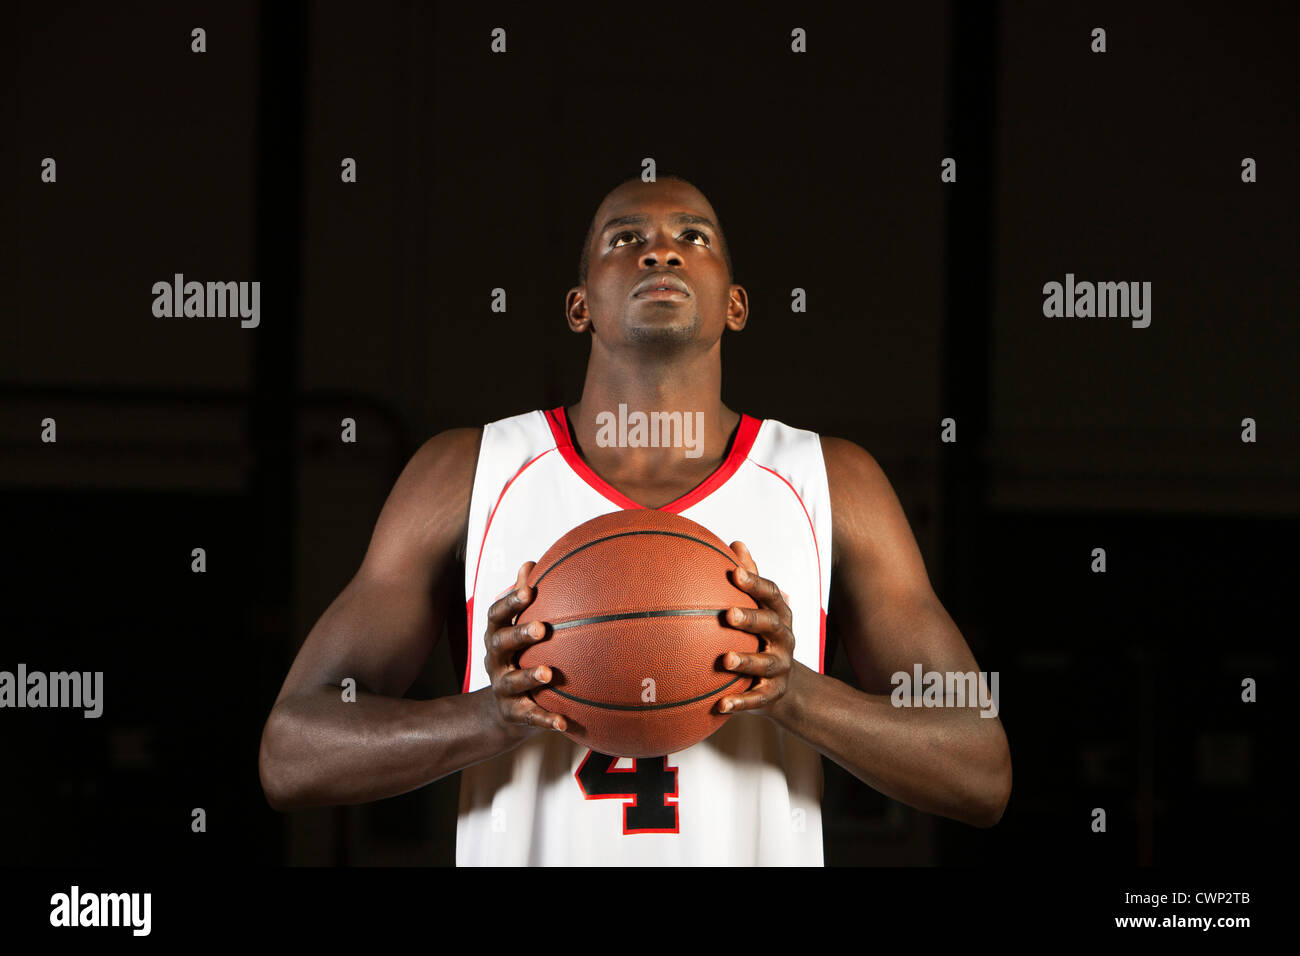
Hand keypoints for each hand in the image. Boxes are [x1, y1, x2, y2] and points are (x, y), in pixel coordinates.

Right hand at [483, 560, 566, 738]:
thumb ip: (522, 600)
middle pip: (500, 644)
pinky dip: (546, 719)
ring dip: (529, 676)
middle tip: (541, 628)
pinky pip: (530, 717)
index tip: (527, 589)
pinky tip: (564, 722)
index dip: (510, 602)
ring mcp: (503, 688)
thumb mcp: (515, 630)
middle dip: (519, 635)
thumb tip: (530, 563)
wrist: (501, 711)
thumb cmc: (517, 657)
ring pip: (512, 682)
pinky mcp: (514, 714)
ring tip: (548, 674)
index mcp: (497, 637)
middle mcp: (494, 661)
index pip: (496, 615)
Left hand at [718, 540, 796, 719]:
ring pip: (766, 663)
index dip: (755, 583)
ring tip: (724, 659)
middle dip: (751, 619)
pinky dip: (740, 703)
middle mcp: (784, 638)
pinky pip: (758, 699)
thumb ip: (750, 578)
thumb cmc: (762, 635)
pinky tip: (720, 706)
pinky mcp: (774, 693)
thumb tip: (736, 542)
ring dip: (746, 662)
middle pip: (771, 625)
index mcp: (779, 614)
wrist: (784, 684)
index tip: (736, 572)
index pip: (771, 594)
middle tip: (728, 614)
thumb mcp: (761, 608)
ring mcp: (781, 667)